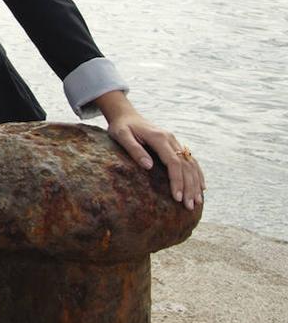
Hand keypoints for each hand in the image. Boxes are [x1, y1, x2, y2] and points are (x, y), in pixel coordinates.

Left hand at [95, 91, 205, 210]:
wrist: (126, 115)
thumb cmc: (121, 127)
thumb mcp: (121, 136)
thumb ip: (134, 149)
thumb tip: (149, 166)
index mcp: (159, 137)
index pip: (173, 162)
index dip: (177, 180)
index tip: (176, 197)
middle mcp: (171, 139)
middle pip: (186, 165)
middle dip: (189, 187)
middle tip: (189, 206)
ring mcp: (175, 142)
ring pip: (191, 164)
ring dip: (196, 183)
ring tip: (197, 202)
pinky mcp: (174, 145)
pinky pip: (190, 161)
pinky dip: (197, 174)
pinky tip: (201, 188)